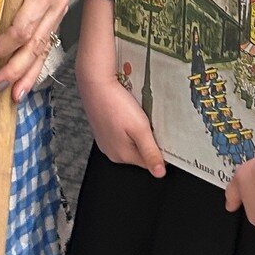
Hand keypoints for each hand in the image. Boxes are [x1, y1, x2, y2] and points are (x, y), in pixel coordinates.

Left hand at [0, 0, 68, 100]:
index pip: (23, 29)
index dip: (4, 46)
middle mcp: (55, 4)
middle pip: (35, 45)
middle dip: (16, 68)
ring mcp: (58, 12)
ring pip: (43, 50)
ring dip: (28, 75)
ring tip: (14, 95)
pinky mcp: (55, 17)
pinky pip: (46, 46)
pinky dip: (35, 66)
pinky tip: (25, 82)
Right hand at [74, 0, 164, 175]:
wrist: (94, 81)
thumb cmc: (115, 103)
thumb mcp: (139, 128)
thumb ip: (150, 152)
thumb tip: (159, 174)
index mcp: (121, 155)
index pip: (148, 162)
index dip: (158, 148)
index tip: (160, 133)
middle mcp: (111, 151)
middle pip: (138, 152)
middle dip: (147, 139)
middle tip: (150, 122)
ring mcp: (104, 140)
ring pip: (129, 141)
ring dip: (136, 131)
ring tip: (138, 115)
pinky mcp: (101, 129)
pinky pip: (119, 132)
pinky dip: (126, 125)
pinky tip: (126, 112)